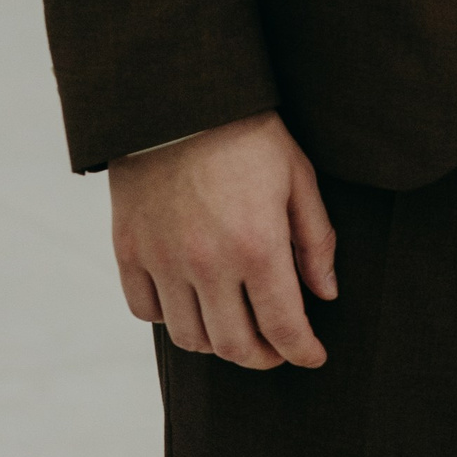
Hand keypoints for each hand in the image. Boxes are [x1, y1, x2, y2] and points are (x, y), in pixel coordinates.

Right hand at [110, 110, 335, 370]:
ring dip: (219, 342)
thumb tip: (326, 294)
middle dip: (264, 357)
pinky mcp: (129, 252)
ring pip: (190, 337)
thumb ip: (315, 241)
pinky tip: (192, 301)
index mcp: (257, 246)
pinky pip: (147, 311)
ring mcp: (163, 261)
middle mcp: (208, 264)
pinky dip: (172, 317)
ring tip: (237, 326)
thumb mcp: (298, 178)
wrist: (178, 100)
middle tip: (277, 350)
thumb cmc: (248, 134)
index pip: (283, 326)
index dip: (302, 351)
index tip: (313, 357)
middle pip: (235, 345)